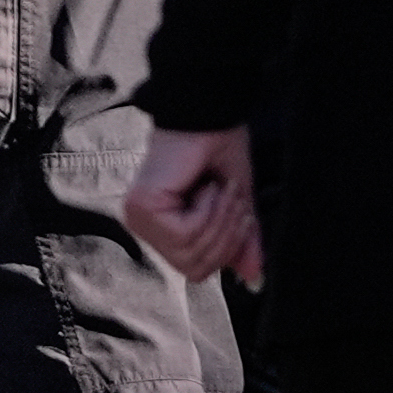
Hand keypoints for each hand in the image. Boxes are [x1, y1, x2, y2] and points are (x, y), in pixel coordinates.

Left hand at [125, 125, 262, 286]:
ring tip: (220, 189)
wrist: (208, 114)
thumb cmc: (217, 150)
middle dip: (226, 236)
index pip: (197, 270)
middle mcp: (144, 227)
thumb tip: (253, 278)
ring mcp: (139, 218)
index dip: (227, 250)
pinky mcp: (142, 207)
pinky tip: (203, 186)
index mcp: (162, 229)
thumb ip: (241, 243)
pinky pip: (185, 234)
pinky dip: (206, 211)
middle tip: (233, 198)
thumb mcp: (236, 205)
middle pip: (194, 269)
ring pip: (190, 254)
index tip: (243, 216)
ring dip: (218, 220)